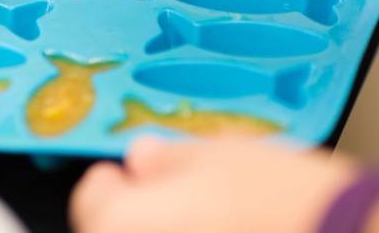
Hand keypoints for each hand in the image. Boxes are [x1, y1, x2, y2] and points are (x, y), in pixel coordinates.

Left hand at [70, 136, 356, 232]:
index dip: (118, 180)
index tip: (136, 174)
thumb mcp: (216, 153)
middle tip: (181, 198)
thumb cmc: (285, 202)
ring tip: (216, 221)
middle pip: (120, 231)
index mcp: (120, 225)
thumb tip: (144, 158)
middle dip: (146, 214)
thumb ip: (167, 159)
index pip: (93, 198)